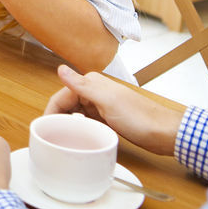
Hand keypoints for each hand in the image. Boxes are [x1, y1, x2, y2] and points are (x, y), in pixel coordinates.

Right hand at [44, 64, 183, 155]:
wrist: (165, 133)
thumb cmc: (139, 118)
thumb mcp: (107, 101)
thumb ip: (82, 85)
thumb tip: (60, 68)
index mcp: (91, 84)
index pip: (61, 96)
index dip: (51, 112)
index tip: (43, 129)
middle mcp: (94, 92)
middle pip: (66, 105)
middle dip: (58, 119)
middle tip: (52, 138)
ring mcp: (101, 106)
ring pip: (75, 115)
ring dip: (69, 125)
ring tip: (63, 140)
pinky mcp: (107, 119)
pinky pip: (86, 123)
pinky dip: (80, 129)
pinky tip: (79, 139)